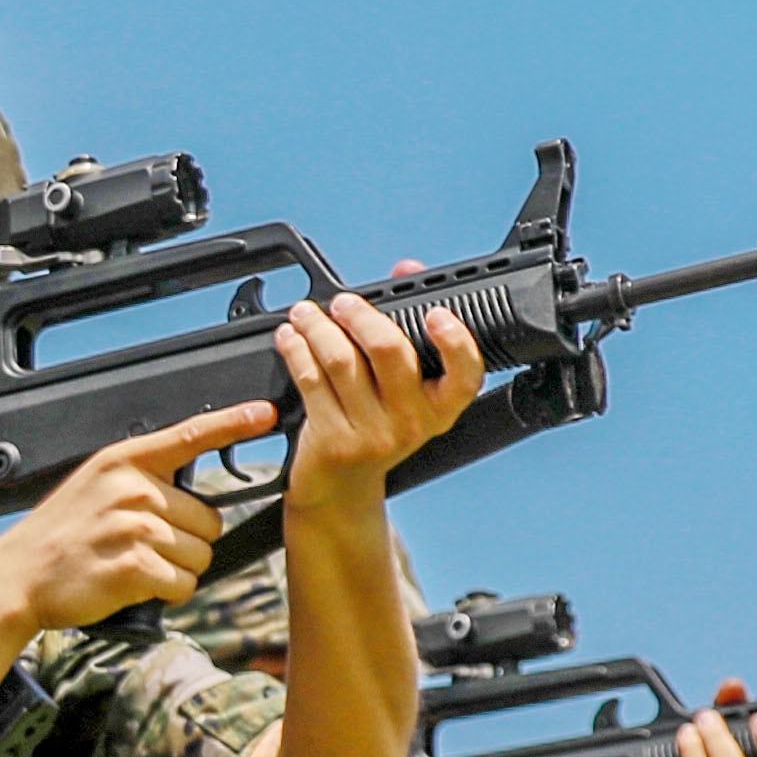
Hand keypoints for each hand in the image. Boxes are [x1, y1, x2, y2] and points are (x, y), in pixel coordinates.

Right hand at [0, 402, 262, 631]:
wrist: (19, 576)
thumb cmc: (61, 536)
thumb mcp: (95, 486)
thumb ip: (142, 480)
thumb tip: (194, 493)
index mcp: (125, 461)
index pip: (190, 435)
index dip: (233, 423)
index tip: (266, 414)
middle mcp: (133, 488)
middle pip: (209, 519)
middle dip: (186, 541)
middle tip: (141, 546)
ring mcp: (134, 526)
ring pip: (200, 554)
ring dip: (176, 569)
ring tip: (133, 564)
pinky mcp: (135, 565)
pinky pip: (184, 584)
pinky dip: (167, 592)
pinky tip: (133, 583)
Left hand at [266, 292, 486, 494]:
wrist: (341, 487)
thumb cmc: (375, 423)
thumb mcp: (402, 387)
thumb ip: (407, 325)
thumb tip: (406, 269)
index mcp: (441, 407)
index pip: (466, 375)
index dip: (455, 342)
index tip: (436, 314)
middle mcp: (413, 423)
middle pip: (391, 352)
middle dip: (361, 317)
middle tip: (344, 303)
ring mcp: (374, 435)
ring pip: (342, 361)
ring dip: (318, 328)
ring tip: (305, 313)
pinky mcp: (334, 440)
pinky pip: (311, 381)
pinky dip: (296, 351)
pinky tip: (290, 337)